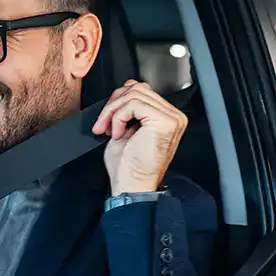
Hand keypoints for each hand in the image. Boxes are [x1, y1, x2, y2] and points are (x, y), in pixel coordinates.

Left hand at [92, 80, 187, 195]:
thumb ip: (128, 110)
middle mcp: (173, 116)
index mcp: (166, 118)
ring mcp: (172, 118)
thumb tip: (119, 94)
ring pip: (134, 94)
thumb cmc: (129, 167)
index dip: (118, 101)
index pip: (141, 91)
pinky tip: (118, 134)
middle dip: (113, 105)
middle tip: (102, 126)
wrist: (132, 187)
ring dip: (113, 112)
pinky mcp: (164, 122)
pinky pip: (134, 104)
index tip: (106, 121)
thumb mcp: (126, 130)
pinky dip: (118, 117)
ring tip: (109, 131)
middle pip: (137, 88)